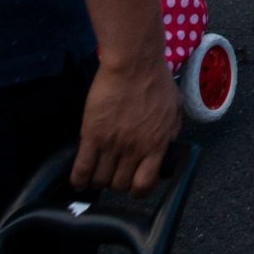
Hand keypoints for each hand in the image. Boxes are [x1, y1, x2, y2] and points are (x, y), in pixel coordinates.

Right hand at [71, 57, 180, 194]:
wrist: (134, 64)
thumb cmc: (156, 81)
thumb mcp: (174, 109)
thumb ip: (170, 132)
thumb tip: (166, 147)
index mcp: (157, 144)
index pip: (145, 185)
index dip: (139, 190)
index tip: (135, 185)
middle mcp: (134, 149)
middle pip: (120, 184)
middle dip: (117, 183)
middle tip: (114, 173)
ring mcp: (111, 144)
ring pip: (100, 180)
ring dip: (98, 181)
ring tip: (97, 174)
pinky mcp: (91, 135)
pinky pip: (82, 168)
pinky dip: (78, 179)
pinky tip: (78, 180)